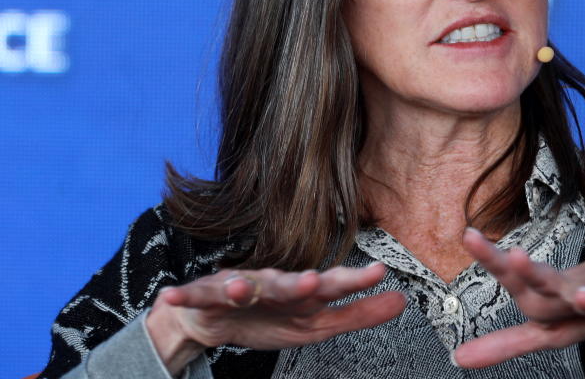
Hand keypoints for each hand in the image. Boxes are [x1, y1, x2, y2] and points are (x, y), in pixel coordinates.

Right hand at [146, 262, 404, 374]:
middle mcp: (272, 284)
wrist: (213, 317)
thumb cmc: (270, 316)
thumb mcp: (316, 323)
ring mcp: (236, 288)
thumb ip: (357, 314)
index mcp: (300, 293)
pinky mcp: (203, 297)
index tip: (378, 272)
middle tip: (311, 282)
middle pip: (286, 284)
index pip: (330, 286)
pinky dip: (182, 296)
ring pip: (240, 286)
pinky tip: (171, 295)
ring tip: (241, 288)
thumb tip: (401, 301)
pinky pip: (192, 297)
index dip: (352, 281)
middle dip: (297, 283)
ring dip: (240, 286)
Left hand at [452, 228, 584, 367]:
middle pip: (546, 281)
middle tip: (514, 256)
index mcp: (546, 294)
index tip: (467, 234)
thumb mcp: (546, 326)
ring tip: (584, 296)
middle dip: (531, 272)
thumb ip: (506, 342)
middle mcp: (570, 286)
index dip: (492, 261)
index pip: (514, 282)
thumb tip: (458, 359)